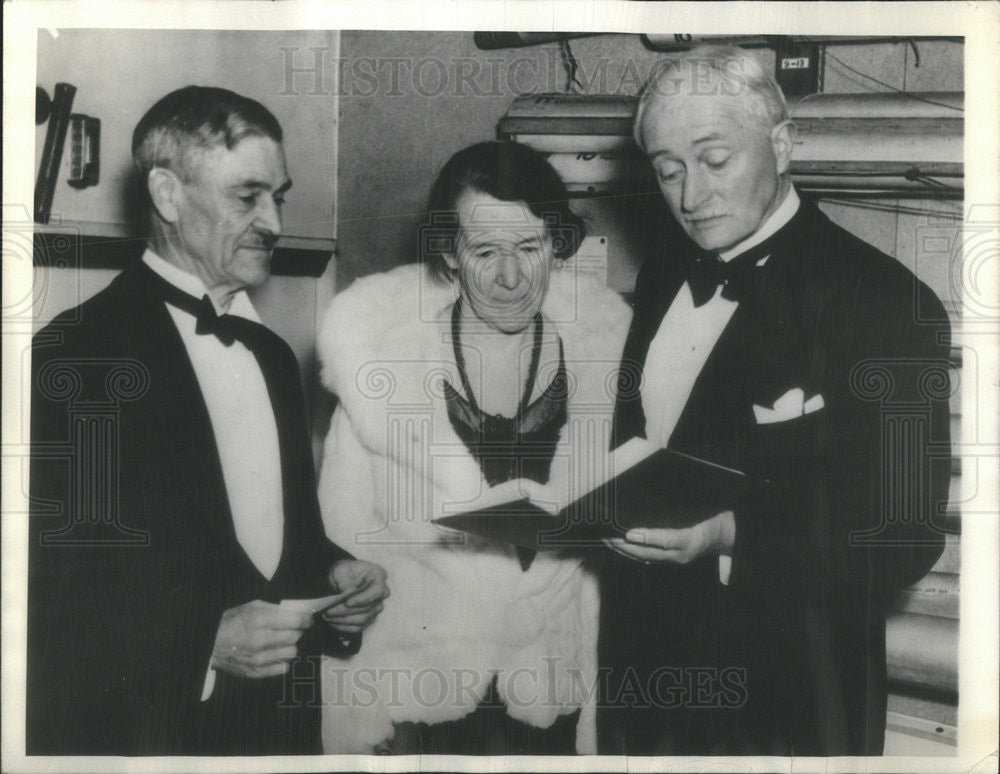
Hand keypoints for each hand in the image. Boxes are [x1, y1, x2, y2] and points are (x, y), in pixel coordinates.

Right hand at [211, 600, 312, 678]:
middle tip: (290, 629)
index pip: (296, 621)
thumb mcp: (251, 606)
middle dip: (296, 631)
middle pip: (296, 636)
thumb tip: (297, 611)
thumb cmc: (231, 622)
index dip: (306, 619)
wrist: (210, 645)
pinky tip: (275, 654)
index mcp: (258, 620)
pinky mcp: (256, 673)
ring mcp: (258, 659)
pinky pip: (283, 668)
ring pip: (292, 652)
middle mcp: (260, 640)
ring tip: (281, 642)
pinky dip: (282, 660)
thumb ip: (275, 608)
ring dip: (289, 646)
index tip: (308, 620)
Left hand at [321, 560, 389, 633]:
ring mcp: (377, 606)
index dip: (363, 599)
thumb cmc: (343, 571)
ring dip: (343, 620)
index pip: (377, 591)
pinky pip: (359, 627)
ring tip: (327, 616)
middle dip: (346, 611)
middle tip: (328, 611)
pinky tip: (333, 622)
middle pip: (368, 608)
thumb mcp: (341, 569)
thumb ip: (344, 581)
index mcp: (378, 575)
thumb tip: (345, 594)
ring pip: (363, 619)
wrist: (341, 578)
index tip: (346, 602)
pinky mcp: (370, 618)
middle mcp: (382, 592)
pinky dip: (344, 626)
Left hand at [605, 510, 734, 564]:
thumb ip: (682, 511)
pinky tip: (618, 547)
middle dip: (626, 546)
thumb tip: (657, 506)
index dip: (648, 537)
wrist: (725, 536)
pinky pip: (647, 559)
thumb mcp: (703, 509)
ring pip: (644, 558)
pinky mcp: (669, 561)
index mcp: (689, 541)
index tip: (629, 533)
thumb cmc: (711, 518)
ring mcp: (674, 560)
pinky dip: (631, 553)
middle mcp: (680, 554)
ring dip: (624, 551)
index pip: (667, 540)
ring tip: (607, 541)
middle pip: (649, 554)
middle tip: (608, 537)